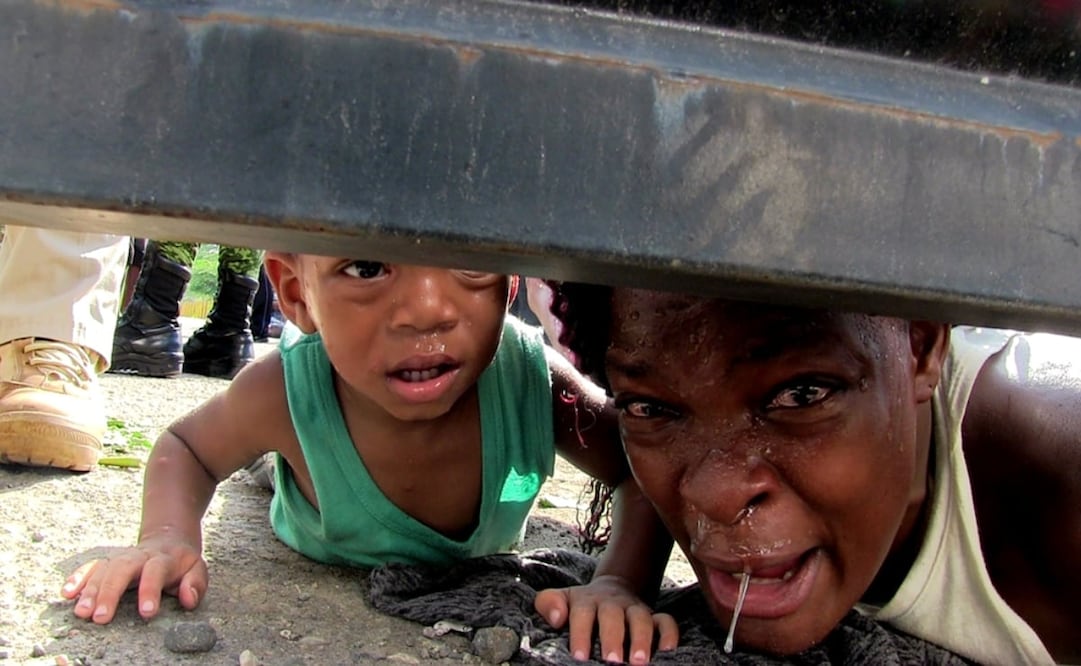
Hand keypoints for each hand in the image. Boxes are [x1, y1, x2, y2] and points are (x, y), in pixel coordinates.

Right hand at [60, 536, 207, 623]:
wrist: (168, 538)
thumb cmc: (182, 562)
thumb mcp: (197, 569)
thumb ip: (195, 584)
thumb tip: (188, 598)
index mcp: (163, 559)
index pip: (156, 572)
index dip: (150, 591)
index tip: (146, 613)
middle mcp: (139, 557)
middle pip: (122, 569)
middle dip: (110, 593)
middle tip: (100, 617)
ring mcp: (121, 558)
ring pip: (104, 569)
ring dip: (90, 590)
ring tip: (82, 612)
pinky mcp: (108, 561)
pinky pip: (91, 567)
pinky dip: (78, 578)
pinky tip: (67, 593)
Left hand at [535, 575, 678, 663]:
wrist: (610, 590)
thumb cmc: (580, 605)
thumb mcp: (561, 599)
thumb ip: (548, 603)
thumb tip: (557, 618)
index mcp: (586, 600)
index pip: (583, 614)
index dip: (581, 634)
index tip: (580, 656)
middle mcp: (612, 603)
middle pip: (613, 616)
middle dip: (613, 638)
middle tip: (612, 661)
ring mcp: (634, 608)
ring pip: (641, 618)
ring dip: (642, 639)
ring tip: (639, 662)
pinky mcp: (653, 616)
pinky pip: (666, 621)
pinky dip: (669, 634)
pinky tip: (667, 651)